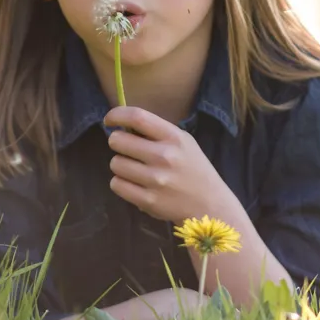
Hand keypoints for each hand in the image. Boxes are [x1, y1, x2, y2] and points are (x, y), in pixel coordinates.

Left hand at [104, 105, 223, 223]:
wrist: (210, 204)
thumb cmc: (193, 169)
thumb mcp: (183, 143)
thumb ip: (157, 133)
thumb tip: (123, 125)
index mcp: (174, 137)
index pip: (137, 117)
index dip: (117, 115)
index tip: (109, 120)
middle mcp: (164, 156)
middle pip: (118, 141)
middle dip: (116, 142)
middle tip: (125, 149)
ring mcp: (156, 180)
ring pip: (115, 163)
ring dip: (120, 165)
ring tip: (134, 169)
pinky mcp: (148, 200)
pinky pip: (117, 185)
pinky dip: (120, 183)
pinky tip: (132, 184)